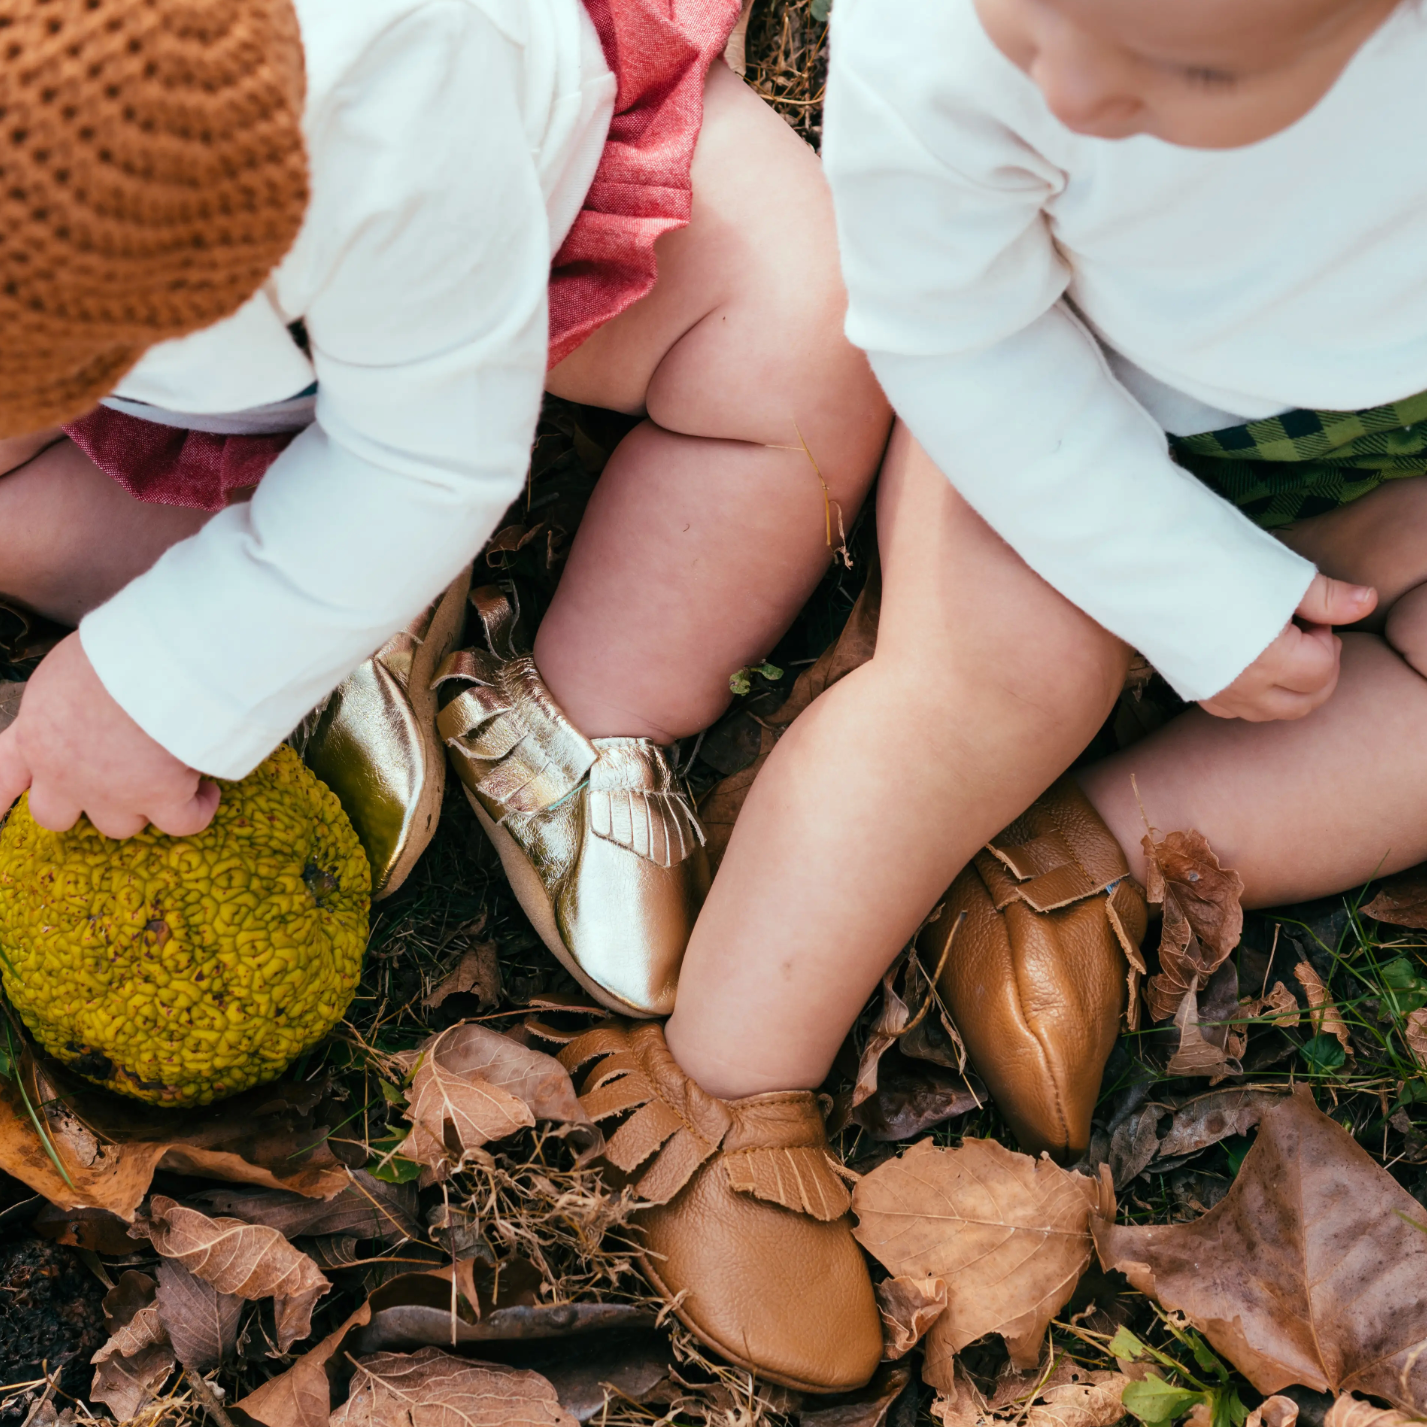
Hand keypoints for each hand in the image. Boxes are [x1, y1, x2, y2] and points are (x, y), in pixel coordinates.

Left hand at [0, 633, 220, 837]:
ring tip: (171, 779)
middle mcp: (64, 775)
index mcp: (35, 738)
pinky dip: (197, 809)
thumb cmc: (114, 651)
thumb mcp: (64, 672)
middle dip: (80, 804)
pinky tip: (207, 792)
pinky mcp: (162, 798)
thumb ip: (64, 703)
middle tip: (111, 781)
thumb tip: (91, 706)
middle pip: (56, 816)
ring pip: (119, 825)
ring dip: (141, 805)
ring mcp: (112, 793)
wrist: (157, 661)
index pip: (1, 779)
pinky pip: (182, 822)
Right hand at [1198, 573, 1375, 721]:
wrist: (1143, 565)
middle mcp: (1242, 686)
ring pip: (1271, 713)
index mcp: (1270, 658)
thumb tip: (1368, 602)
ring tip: (1279, 646)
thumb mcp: (1278, 573)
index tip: (1310, 613)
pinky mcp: (1191, 688)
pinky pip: (1235, 710)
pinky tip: (1248, 661)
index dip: (1328, 639)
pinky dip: (1254, 695)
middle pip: (1304, 704)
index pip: (1324, 672)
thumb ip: (1327, 597)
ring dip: (1289, 688)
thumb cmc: (1212, 562)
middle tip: (1305, 633)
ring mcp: (1214, 692)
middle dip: (1318, 672)